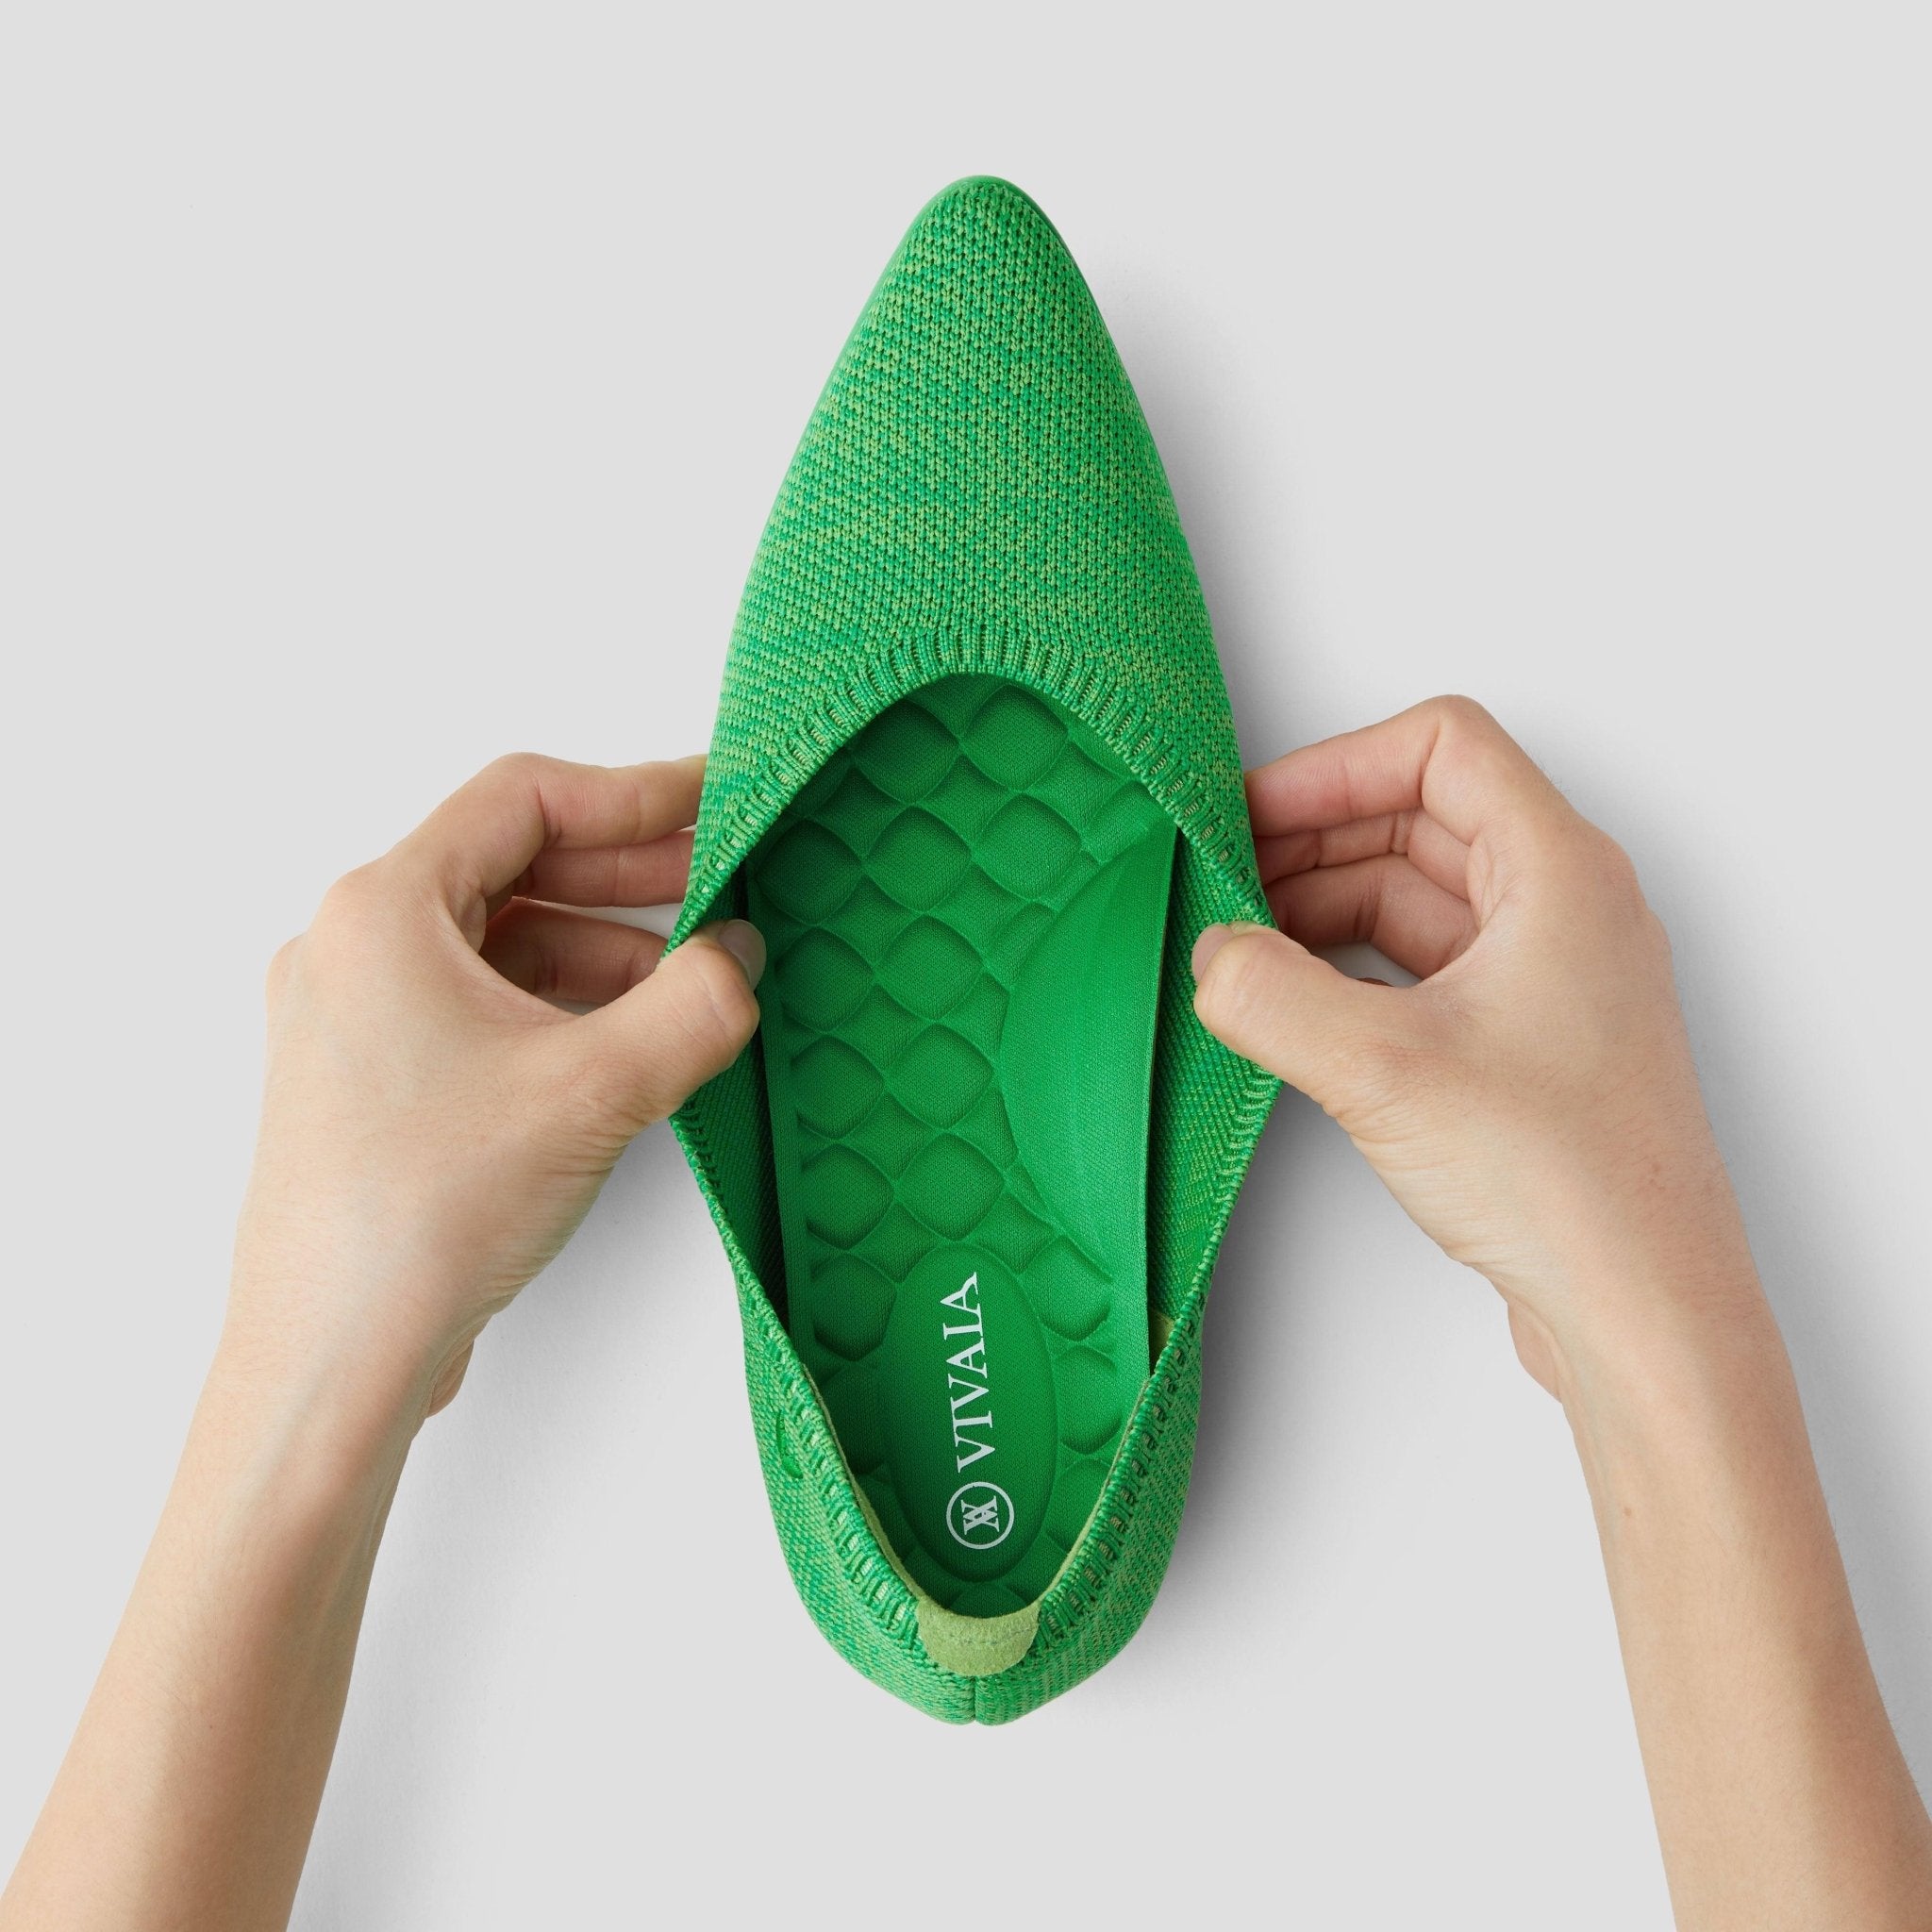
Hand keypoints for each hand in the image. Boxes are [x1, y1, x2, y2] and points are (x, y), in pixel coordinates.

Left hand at [229, 752, 762, 1427]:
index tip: (715, 799)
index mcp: (380, 911)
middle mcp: (354, 949)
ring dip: (604, 948)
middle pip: (512, 865)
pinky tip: (632, 1043)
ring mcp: (357, 1019)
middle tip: (724, 880)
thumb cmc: (423, 1213)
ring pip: (500, 943)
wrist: (333, 1359)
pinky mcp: (375, 1085)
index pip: (523, 798)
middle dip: (630, 874)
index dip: (635, 793)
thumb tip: (743, 956)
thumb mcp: (596, 1088)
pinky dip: (561, 1008)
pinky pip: (482, 1008)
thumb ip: (695, 1003)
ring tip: (695, 979)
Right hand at [1191, 696, 1756, 1395]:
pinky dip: (1353, 971)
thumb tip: (1212, 956)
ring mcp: (1548, 980)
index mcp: (1560, 872)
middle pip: (1420, 818)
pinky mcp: (1524, 1046)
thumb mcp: (1385, 1071)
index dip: (1333, 768)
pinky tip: (1293, 1009)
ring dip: (1324, 909)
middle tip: (1223, 884)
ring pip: (1418, 897)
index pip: (1440, 749)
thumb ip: (1273, 997)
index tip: (1248, 815)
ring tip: (1241, 952)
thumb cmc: (1567, 1182)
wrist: (1644, 1311)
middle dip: (1312, 841)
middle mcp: (1565, 910)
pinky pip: (1425, 968)